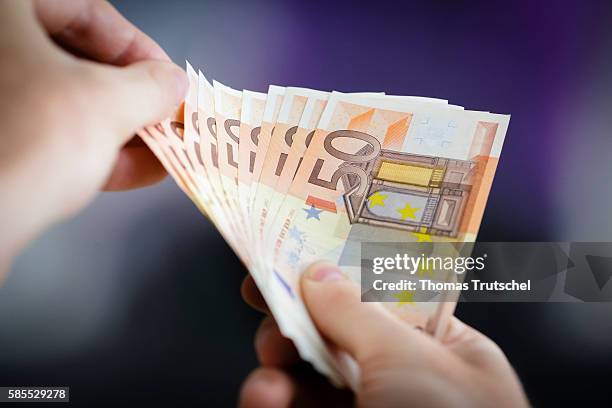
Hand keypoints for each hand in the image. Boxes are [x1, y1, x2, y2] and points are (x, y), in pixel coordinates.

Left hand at [0, 0, 186, 268]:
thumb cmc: (22, 147)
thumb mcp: (107, 105)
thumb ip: (151, 87)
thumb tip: (172, 84)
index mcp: (2, 12)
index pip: (86, 10)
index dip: (138, 47)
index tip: (166, 78)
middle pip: (73, 58)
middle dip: (130, 96)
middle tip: (163, 116)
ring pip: (61, 101)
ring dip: (117, 127)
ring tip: (160, 150)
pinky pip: (45, 134)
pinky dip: (90, 150)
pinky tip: (133, 170)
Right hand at [240, 264, 528, 406]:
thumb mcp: (407, 360)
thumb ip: (356, 312)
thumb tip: (318, 271)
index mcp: (444, 350)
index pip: (386, 297)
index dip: (341, 273)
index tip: (293, 250)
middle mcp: (405, 382)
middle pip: (338, 334)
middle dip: (298, 319)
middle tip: (264, 300)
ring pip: (309, 378)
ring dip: (279, 367)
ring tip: (269, 370)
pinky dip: (272, 403)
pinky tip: (263, 400)